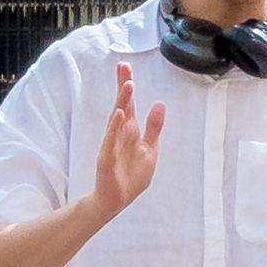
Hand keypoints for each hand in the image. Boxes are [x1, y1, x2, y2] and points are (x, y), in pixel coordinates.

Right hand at [84, 70, 167, 229]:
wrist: (115, 200)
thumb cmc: (131, 176)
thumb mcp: (149, 149)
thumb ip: (154, 127)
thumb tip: (159, 103)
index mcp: (130, 130)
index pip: (129, 103)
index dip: (126, 85)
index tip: (125, 66)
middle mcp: (120, 134)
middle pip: (122, 105)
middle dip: (123, 86)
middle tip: (123, 66)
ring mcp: (112, 144)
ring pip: (117, 120)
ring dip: (122, 102)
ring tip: (128, 85)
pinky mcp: (108, 158)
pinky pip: (111, 140)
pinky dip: (114, 127)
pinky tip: (119, 114)